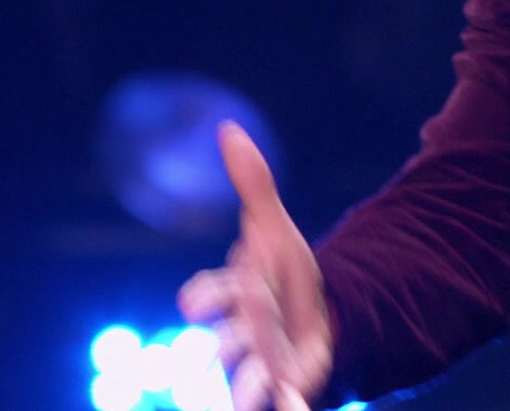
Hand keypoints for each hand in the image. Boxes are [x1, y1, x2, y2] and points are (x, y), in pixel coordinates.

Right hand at [178, 122, 333, 410]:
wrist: (316, 321)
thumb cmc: (282, 277)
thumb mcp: (274, 230)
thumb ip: (254, 185)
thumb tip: (227, 127)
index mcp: (236, 295)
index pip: (211, 293)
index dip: (205, 295)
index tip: (192, 302)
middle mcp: (242, 335)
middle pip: (231, 336)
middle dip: (233, 335)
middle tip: (223, 342)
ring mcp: (263, 365)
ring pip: (247, 376)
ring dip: (246, 387)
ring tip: (250, 399)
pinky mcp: (289, 387)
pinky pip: (283, 403)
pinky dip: (287, 408)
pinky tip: (292, 408)